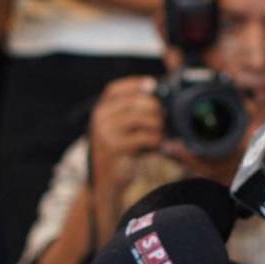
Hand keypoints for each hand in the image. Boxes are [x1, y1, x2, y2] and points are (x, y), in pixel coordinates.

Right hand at [88, 76, 163, 197]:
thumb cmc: (120, 149)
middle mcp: (100, 117)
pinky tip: (156, 146)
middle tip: (164, 119)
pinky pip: (146, 137)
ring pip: (144, 118)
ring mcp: (105, 131)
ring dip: (159, 126)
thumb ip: (134, 109)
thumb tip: (157, 89)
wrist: (105, 180)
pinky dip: (157, 141)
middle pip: (136, 101)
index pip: (115, 89)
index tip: (153, 85)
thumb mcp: (121, 126)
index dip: (135, 84)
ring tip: (160, 134)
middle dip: (156, 109)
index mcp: (100, 109)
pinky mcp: (115, 147)